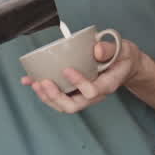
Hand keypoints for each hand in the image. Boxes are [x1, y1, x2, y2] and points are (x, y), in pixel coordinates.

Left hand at [22, 38, 145, 113]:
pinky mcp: (75, 91)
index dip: (79, 83)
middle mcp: (95, 94)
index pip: (92, 91)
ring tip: (34, 83)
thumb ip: (109, 49)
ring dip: (47, 97)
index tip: (67, 70)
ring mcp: (84, 95)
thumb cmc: (122, 57)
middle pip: (74, 105)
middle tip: (44, 82)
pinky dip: (43, 91)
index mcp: (107, 84)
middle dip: (56, 97)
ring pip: (64, 105)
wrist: (124, 65)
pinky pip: (59, 96)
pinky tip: (29, 82)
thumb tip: (95, 50)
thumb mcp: (122, 49)